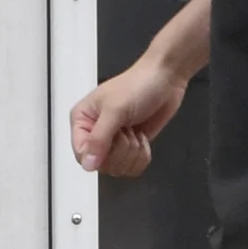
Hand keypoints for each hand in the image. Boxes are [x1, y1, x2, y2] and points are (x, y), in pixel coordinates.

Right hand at [69, 59, 186, 176]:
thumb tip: (87, 164)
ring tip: (134, 130)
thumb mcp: (115, 110)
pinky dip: (142, 155)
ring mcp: (114, 141)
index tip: (113, 142)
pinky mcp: (130, 147)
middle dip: (120, 150)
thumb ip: (99, 139)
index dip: (98, 155)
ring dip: (132, 152)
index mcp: (82, 121)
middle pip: (101, 165)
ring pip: (118, 168)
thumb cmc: (138, 85)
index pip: (81, 154)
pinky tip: (141, 137)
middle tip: (126, 130)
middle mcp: (95, 133)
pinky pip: (132, 168)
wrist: (166, 80)